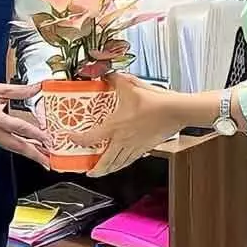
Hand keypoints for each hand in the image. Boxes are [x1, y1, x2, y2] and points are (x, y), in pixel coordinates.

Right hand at [0, 82, 52, 166]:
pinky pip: (9, 146)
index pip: (19, 128)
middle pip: (17, 146)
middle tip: (49, 161)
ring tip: (45, 159)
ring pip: (14, 149)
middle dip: (35, 155)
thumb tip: (37, 88)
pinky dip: (22, 150)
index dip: (35, 134)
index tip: (48, 139)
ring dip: (30, 155)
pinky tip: (32, 151)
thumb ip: (20, 90)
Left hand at [66, 73, 182, 176]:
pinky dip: (124, 164)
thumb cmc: (155, 102)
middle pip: (105, 161)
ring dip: (109, 170)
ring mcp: (135, 146)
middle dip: (95, 170)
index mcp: (115, 126)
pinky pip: (131, 160)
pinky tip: (124, 162)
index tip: (71, 139)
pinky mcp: (146, 148)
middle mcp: (123, 140)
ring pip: (118, 164)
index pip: (91, 138)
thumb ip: (116, 80)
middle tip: (88, 172)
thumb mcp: (131, 85)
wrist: (175, 111)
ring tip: (103, 172)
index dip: (78, 140)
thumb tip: (108, 74)